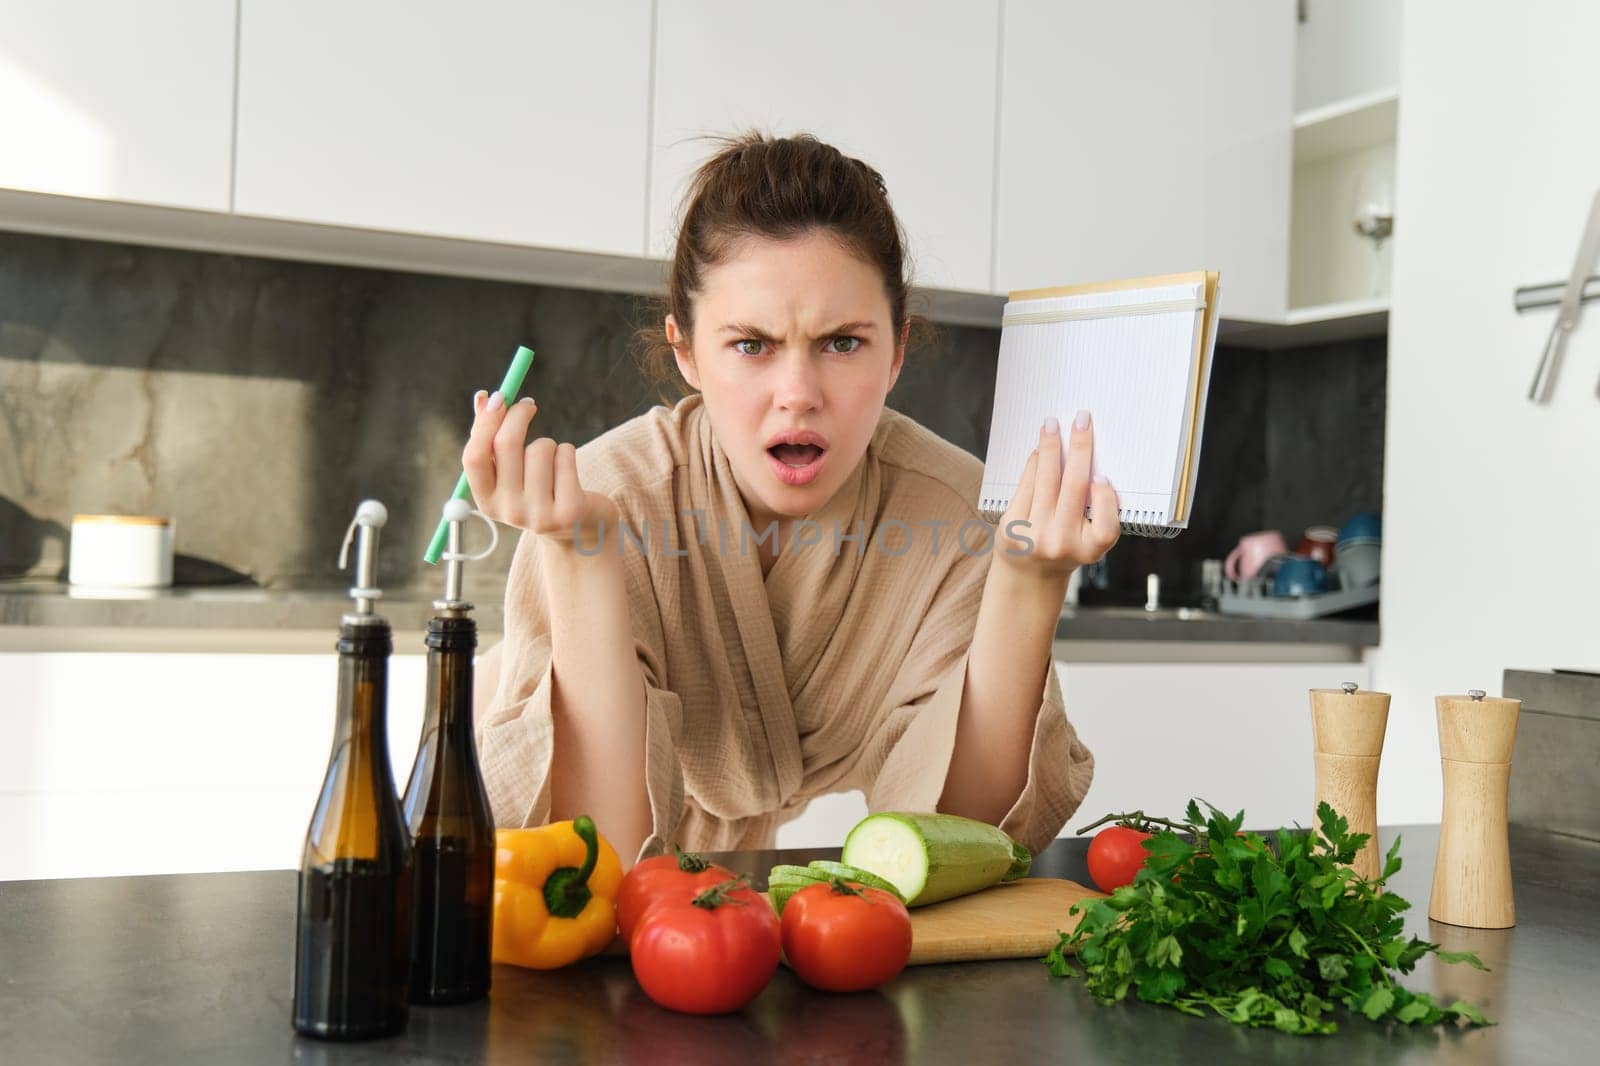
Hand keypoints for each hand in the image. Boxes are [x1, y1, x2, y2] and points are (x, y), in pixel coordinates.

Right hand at [461, 390, 617, 541]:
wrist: (578, 531)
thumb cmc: (540, 491)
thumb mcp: (512, 472)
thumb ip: (492, 437)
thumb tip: (482, 398)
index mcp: (487, 501)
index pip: (474, 457)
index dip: (485, 423)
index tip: (499, 397)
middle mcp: (509, 512)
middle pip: (506, 445)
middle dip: (518, 414)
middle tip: (529, 403)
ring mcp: (539, 514)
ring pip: (540, 448)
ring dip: (550, 444)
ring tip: (553, 462)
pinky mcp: (569, 511)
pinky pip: (565, 456)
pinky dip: (567, 452)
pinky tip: (568, 472)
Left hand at [996, 411, 1119, 578]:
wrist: (1029, 574)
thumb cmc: (1066, 547)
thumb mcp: (1089, 539)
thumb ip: (1096, 510)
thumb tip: (1090, 459)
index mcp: (1090, 549)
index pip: (1107, 525)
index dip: (1106, 498)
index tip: (1102, 474)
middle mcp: (1062, 544)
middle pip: (1075, 488)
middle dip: (1080, 448)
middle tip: (1082, 420)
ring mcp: (1035, 536)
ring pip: (1046, 481)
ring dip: (1050, 448)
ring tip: (1052, 426)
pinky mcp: (1012, 528)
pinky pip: (1026, 486)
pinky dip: (1034, 464)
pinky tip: (1039, 450)